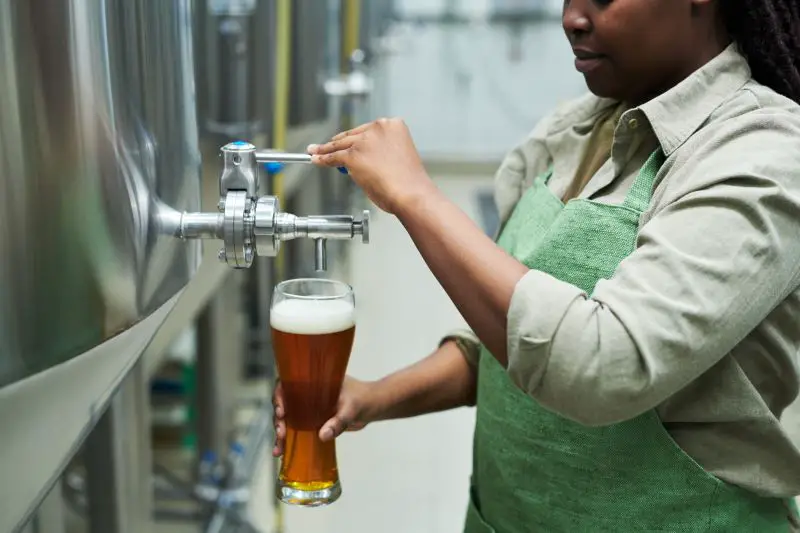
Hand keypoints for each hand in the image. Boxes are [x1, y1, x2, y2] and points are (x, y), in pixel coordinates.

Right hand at [272, 376, 377, 456]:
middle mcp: (307, 393)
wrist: (374, 406)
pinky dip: (289, 440)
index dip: (280, 396)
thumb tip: (322, 435)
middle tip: (282, 432)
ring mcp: (309, 408)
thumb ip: (339, 421)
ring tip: (279, 448)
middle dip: (278, 419)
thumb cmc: (364, 399)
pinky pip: (297, 429)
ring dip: (280, 432)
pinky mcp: (313, 421)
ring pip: (288, 419)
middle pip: (284, 404)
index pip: (288, 384)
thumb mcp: (352, 408)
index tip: (281, 410)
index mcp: (313, 382)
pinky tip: (282, 452)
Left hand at [307, 118, 438, 214]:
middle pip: (351, 135)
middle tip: (327, 146)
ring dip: (325, 149)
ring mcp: (364, 142)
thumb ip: (381, 152)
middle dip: (339, 142)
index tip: (349, 141)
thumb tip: (363, 161)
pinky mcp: (352, 156)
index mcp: (393, 125)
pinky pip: (333, 157)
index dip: (356, 138)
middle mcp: (377, 128)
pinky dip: (323, 159)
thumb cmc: (409, 181)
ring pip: (340, 145)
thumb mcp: (399, 155)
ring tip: (315, 151)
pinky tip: (316, 159)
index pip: (368, 130)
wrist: (410, 193)